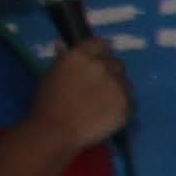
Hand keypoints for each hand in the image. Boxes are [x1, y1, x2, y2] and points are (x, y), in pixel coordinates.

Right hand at [23, 35, 133, 150]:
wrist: (56, 131)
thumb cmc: (46, 103)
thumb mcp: (50, 75)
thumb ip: (62, 59)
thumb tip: (62, 44)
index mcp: (80, 56)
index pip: (100, 44)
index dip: (99, 52)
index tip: (97, 61)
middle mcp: (102, 66)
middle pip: (116, 63)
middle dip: (110, 72)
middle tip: (99, 87)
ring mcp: (116, 85)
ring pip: (125, 82)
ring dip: (117, 89)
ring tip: (102, 104)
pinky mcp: (126, 104)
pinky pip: (130, 101)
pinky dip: (121, 106)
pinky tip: (107, 115)